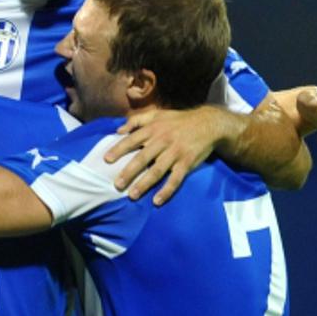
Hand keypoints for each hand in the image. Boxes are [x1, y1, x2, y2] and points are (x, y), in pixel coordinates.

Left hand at [104, 107, 232, 205]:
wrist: (209, 123)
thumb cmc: (178, 120)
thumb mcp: (158, 114)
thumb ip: (137, 121)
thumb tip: (118, 130)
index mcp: (153, 129)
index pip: (132, 140)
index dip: (119, 149)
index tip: (107, 160)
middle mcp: (163, 141)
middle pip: (143, 158)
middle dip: (129, 172)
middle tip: (117, 185)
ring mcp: (175, 153)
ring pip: (157, 170)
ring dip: (144, 184)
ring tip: (132, 195)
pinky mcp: (187, 163)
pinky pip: (176, 179)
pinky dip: (167, 190)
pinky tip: (157, 201)